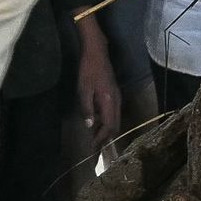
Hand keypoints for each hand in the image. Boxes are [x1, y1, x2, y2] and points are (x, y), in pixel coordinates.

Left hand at [76, 20, 123, 146]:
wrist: (97, 52)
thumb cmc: (88, 70)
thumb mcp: (83, 90)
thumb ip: (87, 108)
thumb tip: (89, 125)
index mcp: (109, 102)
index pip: (108, 126)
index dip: (101, 139)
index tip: (94, 148)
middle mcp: (116, 102)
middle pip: (115, 125)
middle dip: (106, 138)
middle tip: (96, 147)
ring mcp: (117, 97)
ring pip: (115, 120)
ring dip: (106, 130)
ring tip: (96, 138)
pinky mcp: (115, 94)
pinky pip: (113, 113)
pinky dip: (107, 121)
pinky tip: (97, 122)